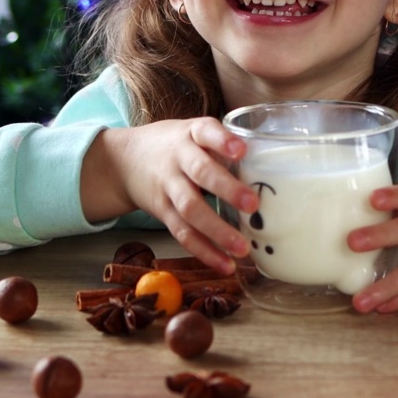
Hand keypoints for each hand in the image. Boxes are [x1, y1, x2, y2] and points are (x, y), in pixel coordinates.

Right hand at [81, 118, 259, 273]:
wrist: (124, 161)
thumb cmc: (176, 145)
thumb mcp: (194, 133)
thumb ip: (224, 145)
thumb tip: (273, 167)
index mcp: (191, 134)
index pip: (206, 132)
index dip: (223, 141)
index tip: (242, 150)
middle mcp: (178, 159)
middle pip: (200, 173)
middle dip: (227, 190)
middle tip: (253, 205)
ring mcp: (168, 186)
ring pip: (191, 209)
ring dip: (218, 231)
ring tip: (242, 248)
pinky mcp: (162, 212)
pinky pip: (183, 233)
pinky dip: (205, 251)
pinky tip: (225, 264)